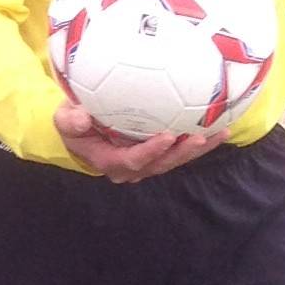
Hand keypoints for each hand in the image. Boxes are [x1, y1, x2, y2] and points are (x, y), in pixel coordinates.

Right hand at [52, 101, 217, 183]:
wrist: (80, 131)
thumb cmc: (73, 124)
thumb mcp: (64, 120)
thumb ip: (70, 121)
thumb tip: (82, 117)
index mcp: (110, 161)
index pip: (133, 160)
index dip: (151, 151)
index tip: (167, 136)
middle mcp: (132, 167)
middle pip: (161, 164)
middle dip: (182, 152)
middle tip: (199, 137)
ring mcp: (147, 162)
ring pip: (175, 160)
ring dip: (198, 148)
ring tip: (220, 133)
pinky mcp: (158, 153)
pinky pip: (179, 150)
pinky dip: (199, 141)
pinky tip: (219, 128)